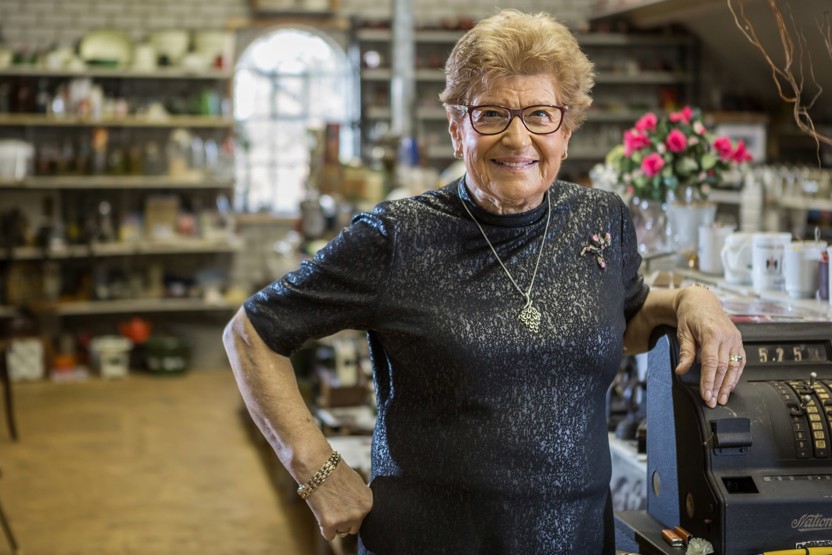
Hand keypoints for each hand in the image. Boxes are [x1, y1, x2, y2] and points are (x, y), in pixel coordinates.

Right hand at [305, 460, 372, 540]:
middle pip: (353, 528)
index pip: (363, 518)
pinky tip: (322, 512)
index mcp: (368, 504)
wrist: (318, 467)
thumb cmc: (336, 472)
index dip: (353, 512)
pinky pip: (329, 535)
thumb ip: (362, 498)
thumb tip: (366, 507)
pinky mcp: (330, 524)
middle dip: (345, 520)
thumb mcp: (357, 482)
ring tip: (327, 505)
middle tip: (335, 506)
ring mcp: (345, 520)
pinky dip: (324, 527)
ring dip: (334, 523)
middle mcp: (359, 514)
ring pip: (341, 531)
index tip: (345, 504)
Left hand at [673, 285, 744, 407]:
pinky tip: (730, 385)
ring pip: (734, 366)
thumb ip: (685, 352)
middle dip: (718, 387)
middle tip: (712, 402)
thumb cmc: (690, 315)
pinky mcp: (738, 340)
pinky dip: (736, 374)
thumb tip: (681, 371)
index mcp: (712, 333)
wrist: (701, 300)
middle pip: (724, 367)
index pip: (711, 363)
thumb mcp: (683, 332)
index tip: (706, 395)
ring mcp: (735, 338)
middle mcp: (727, 336)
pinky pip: (740, 361)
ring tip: (722, 398)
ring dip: (728, 384)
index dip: (709, 381)